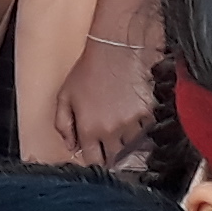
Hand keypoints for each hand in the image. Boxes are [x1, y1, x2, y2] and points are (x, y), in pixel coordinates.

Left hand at [50, 35, 159, 167]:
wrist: (117, 49)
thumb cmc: (89, 70)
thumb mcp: (65, 95)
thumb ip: (63, 124)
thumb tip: (70, 146)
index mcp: (89, 130)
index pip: (93, 161)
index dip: (95, 160)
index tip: (97, 155)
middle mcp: (111, 132)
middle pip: (114, 158)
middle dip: (111, 155)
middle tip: (110, 146)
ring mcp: (132, 124)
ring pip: (132, 147)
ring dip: (127, 142)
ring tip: (123, 128)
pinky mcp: (149, 115)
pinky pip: (147, 131)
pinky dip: (142, 129)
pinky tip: (136, 118)